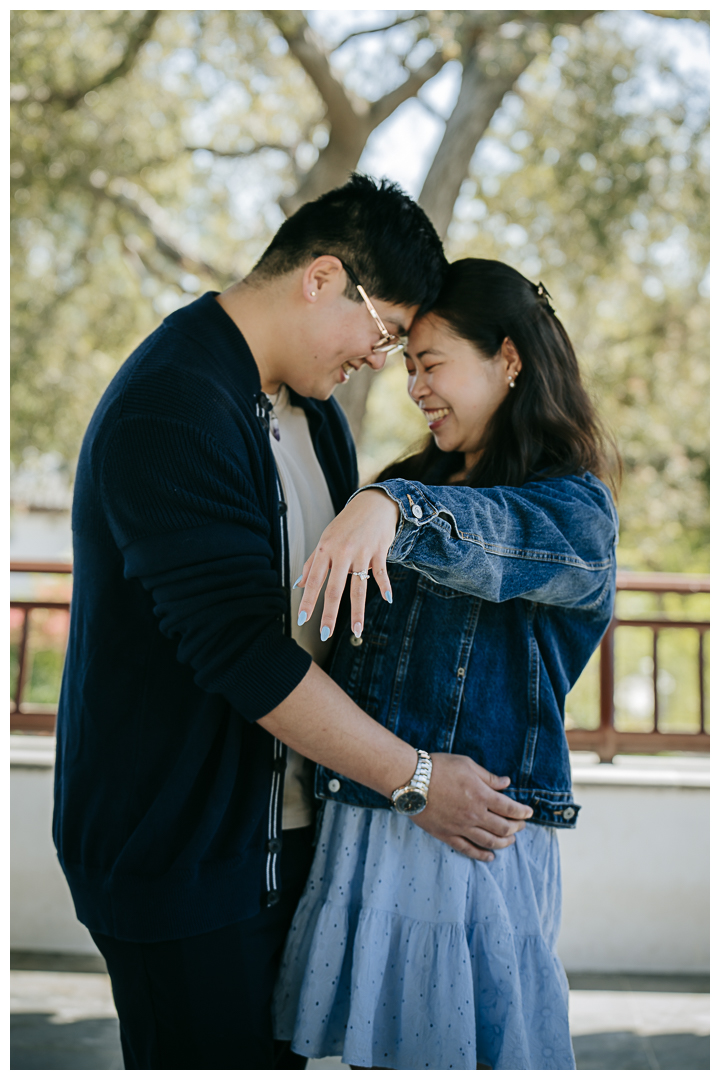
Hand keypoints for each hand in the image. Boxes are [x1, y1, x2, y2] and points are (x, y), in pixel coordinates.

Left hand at [295, 489, 399, 638]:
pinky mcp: (379, 552)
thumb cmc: (346, 524)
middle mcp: (342, 553)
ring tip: (357, 631)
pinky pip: (381, 574)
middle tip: (326, 634)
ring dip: (358, 611)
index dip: (308, 601)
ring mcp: (361, 553)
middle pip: (335, 589)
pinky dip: (384, 587)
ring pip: (358, 587)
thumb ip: (312, 562)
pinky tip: (387, 600)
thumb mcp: (325, 539)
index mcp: (325, 550)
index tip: (303, 619)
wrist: (372, 503)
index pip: (314, 580)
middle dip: (330, 614)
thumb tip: (298, 584)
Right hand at [413, 754, 532, 861]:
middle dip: (516, 827)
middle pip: (503, 827)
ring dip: (504, 843)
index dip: (522, 812)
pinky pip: (468, 849)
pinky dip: (482, 855)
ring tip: (511, 840)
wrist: (411, 780)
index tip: (528, 813)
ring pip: (489, 841)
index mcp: (481, 795)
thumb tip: (506, 783)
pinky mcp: (447, 835)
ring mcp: (461, 827)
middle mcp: (474, 814)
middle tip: (521, 825)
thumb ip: (488, 777)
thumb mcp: (467, 765)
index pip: (509, 808)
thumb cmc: (439, 767)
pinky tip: (490, 857)